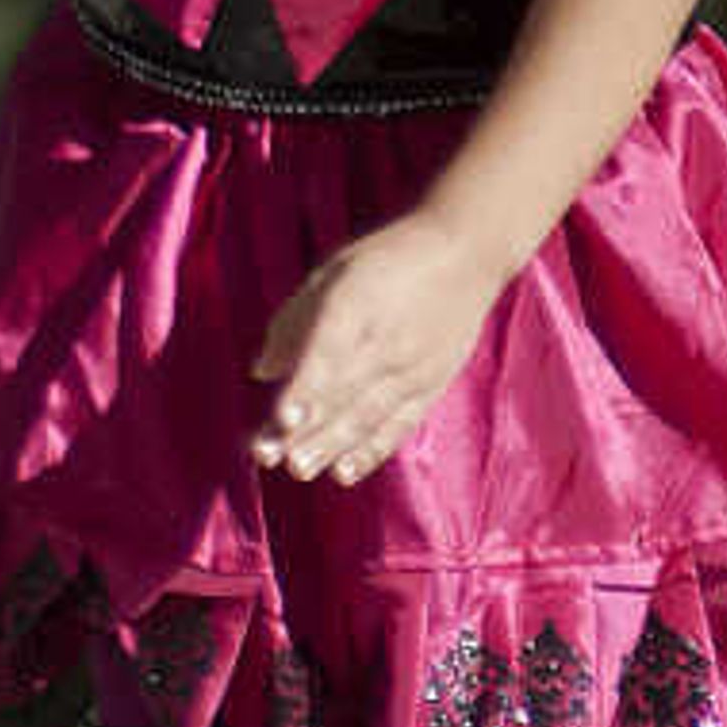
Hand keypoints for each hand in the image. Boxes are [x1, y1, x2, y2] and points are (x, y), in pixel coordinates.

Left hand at [250, 213, 498, 481]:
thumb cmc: (385, 259)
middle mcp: (385, 342)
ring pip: (367, 415)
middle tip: (272, 459)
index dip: (305, 389)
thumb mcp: (331, 274)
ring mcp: (412, 368)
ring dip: (331, 445)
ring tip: (300, 469)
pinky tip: (344, 472)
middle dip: (307, 429)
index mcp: (355, 306)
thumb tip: (260, 371)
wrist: (465, 254)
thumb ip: (293, 322)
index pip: (328, 353)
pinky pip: (397, 424)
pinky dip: (370, 450)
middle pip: (342, 393)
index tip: (281, 418)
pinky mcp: (430, 386)